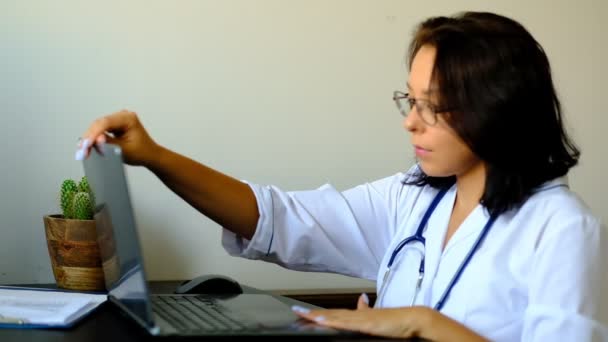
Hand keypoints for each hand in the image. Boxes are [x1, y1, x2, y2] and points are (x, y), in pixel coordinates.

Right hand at [76, 110, 158, 165]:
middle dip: (89, 138)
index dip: (93, 134)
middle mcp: (122, 116)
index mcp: (128, 118)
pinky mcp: (113, 126)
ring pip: (97, 127)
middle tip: (81, 151)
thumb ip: (108, 144)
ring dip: (89, 139)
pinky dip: (93, 139)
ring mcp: (117, 120)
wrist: (150, 155)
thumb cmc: (142, 152)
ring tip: (82, 151)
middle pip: (99, 124)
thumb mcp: (124, 150)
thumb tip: (94, 141)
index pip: (106, 122)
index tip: (86, 144)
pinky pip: (99, 130)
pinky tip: (86, 146)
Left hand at [291, 294, 432, 338]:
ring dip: (318, 317)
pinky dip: (334, 321)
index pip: (332, 313)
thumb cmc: (395, 320)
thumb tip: (361, 299)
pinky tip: (323, 321)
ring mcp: (361, 319)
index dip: (317, 313)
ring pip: (335, 317)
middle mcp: (356, 315)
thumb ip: (366, 309)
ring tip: (302, 315)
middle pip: (329, 314)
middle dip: (311, 314)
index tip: (301, 312)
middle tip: (294, 311)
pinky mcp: (367, 324)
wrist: (412, 319)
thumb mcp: (376, 316)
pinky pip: (347, 323)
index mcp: (356, 315)